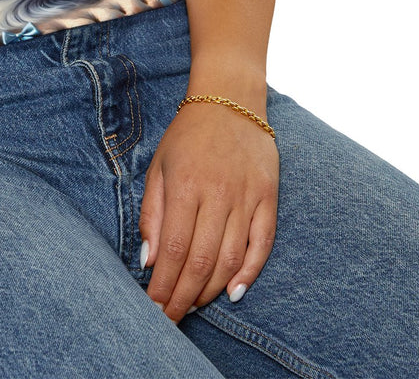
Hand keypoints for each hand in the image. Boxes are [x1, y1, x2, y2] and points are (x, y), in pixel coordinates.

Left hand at [139, 100, 278, 321]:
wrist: (230, 100)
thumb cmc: (187, 136)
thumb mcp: (159, 166)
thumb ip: (152, 213)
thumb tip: (149, 260)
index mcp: (185, 185)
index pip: (174, 249)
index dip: (164, 284)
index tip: (154, 308)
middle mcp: (218, 194)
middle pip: (201, 260)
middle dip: (184, 296)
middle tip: (171, 319)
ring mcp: (246, 196)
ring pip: (231, 258)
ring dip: (211, 289)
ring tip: (194, 306)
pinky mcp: (269, 197)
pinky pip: (262, 244)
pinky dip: (249, 272)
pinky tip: (233, 292)